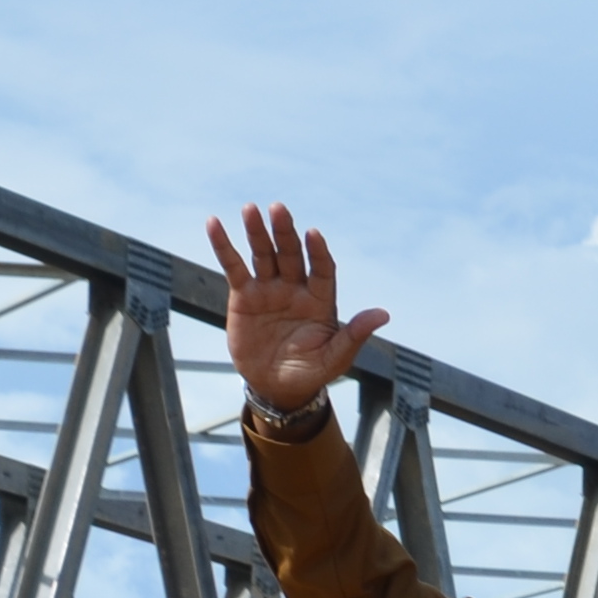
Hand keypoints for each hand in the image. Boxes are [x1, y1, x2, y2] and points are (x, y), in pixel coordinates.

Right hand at [204, 204, 390, 411]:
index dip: (318, 253)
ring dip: (257, 232)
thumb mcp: (334, 358)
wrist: (276, 388)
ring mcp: (269, 289)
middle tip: (278, 209)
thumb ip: (354, 335)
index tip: (314, 235)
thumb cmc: (310, 372)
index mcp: (321, 300)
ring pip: (264, 254)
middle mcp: (296, 288)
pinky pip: (233, 266)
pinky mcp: (244, 295)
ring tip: (250, 209)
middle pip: (291, 254)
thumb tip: (383, 315)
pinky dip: (224, 246)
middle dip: (285, 232)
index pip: (323, 270)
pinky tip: (214, 224)